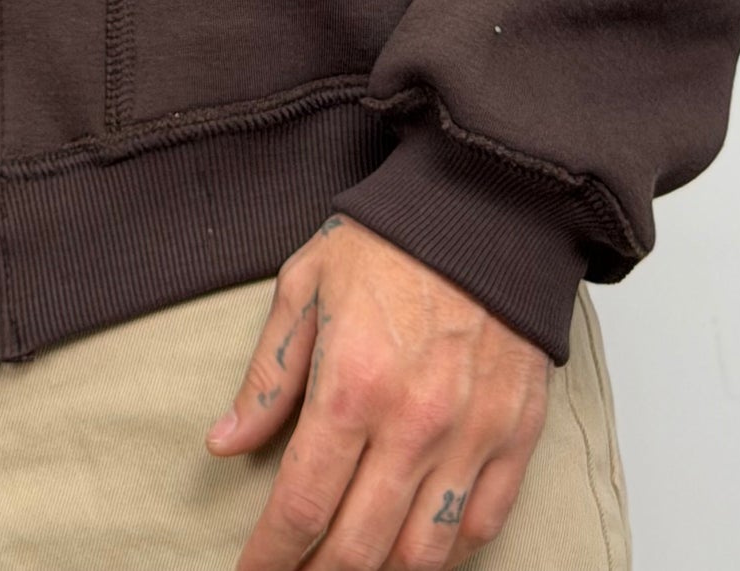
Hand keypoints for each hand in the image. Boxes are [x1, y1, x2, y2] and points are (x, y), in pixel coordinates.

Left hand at [207, 214, 549, 569]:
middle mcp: (413, 425)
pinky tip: (417, 550)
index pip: (302, 507)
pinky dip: (448, 554)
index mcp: (351, 387)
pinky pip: (483, 526)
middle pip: (359, 548)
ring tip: (350, 568)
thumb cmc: (390, 242)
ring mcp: (471, 437)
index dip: (270, 557)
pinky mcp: (516, 436)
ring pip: (423, 555)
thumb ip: (267, 377)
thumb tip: (224, 443)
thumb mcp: (305, 288)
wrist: (484, 205)